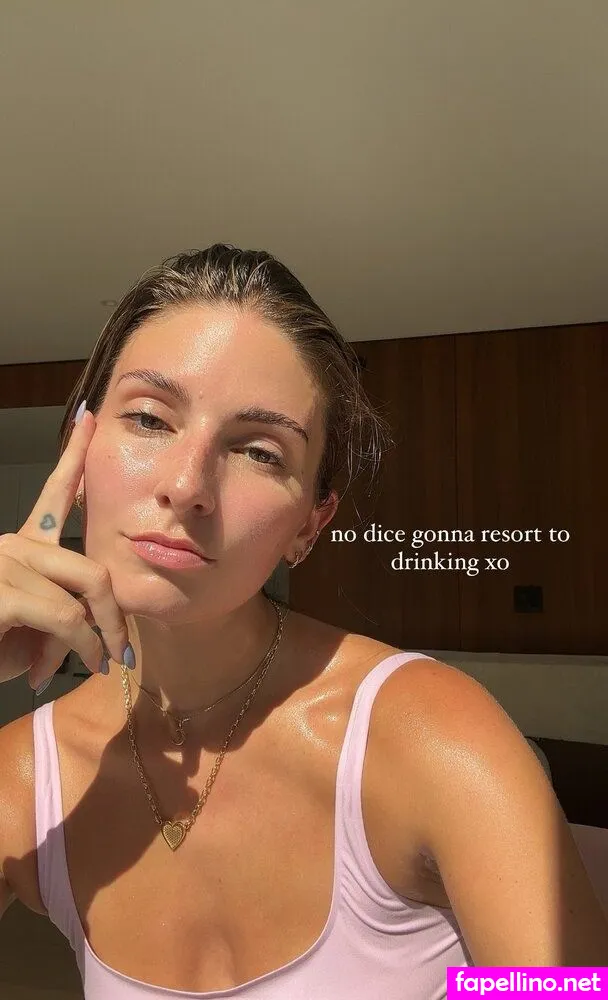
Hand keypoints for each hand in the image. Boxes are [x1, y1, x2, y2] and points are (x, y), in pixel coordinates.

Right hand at [0, 407, 128, 690]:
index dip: (74, 456)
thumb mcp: (37, 627)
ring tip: (96, 664)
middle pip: (90, 568)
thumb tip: (95, 630)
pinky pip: (67, 618)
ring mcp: (4, 564)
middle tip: (120, 649)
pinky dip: (81, 647)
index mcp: (21, 545)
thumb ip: (66, 611)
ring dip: (96, 639)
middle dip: (114, 614)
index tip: (89, 418)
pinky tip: (75, 666)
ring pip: (82, 597)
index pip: (53, 493)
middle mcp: (11, 546)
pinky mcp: (2, 593)